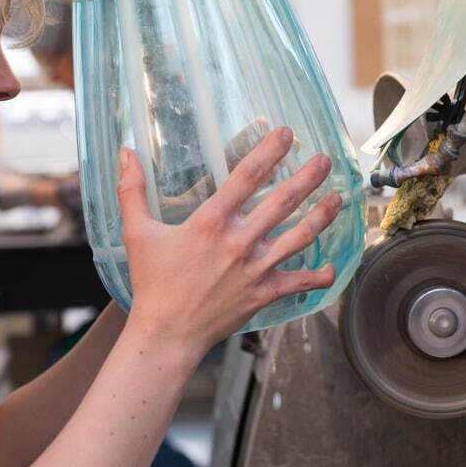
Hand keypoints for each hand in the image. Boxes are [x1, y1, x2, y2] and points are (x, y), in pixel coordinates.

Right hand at [117, 127, 339, 354]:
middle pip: (282, 202)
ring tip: (339, 198)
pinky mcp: (264, 294)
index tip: (285, 133)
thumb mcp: (137, 232)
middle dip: (307, 177)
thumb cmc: (152, 283)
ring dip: (322, 216)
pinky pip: (299, 283)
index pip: (246, 177)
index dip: (268, 151)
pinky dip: (318, 276)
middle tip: (324, 159)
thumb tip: (126, 152)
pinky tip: (331, 267)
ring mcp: (255, 269)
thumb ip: (132, 190)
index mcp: (211, 222)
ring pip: (299, 237)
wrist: (167, 334)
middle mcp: (239, 241)